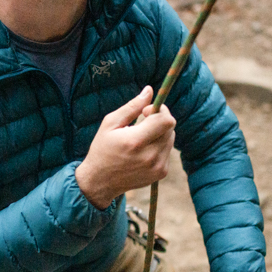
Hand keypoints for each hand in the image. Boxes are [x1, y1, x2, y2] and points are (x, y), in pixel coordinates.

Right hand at [75, 86, 175, 209]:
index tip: (146, 111)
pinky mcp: (161, 173)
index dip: (160, 110)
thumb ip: (132, 106)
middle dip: (159, 120)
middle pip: (170, 128)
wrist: (100, 181)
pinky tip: (143, 150)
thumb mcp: (110, 123)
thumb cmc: (103, 148)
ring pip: (171, 138)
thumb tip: (149, 89)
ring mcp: (157, 167)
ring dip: (160, 133)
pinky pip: (167, 151)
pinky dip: (159, 146)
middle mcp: (150, 156)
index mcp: (135, 142)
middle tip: (143, 122)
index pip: (166, 121)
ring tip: (141, 137)